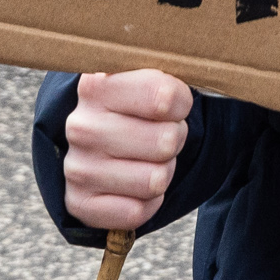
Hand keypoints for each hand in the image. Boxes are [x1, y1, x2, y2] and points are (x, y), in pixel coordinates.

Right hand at [58, 68, 190, 231]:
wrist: (97, 141)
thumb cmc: (135, 106)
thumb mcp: (148, 77)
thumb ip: (170, 69)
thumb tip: (203, 67)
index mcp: (97, 84)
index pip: (164, 98)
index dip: (181, 104)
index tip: (173, 104)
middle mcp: (81, 126)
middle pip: (165, 142)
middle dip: (174, 139)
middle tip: (161, 134)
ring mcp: (77, 167)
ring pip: (155, 180)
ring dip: (162, 171)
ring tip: (147, 158)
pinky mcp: (79, 204)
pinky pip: (137, 212)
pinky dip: (147, 202)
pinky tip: (134, 184)